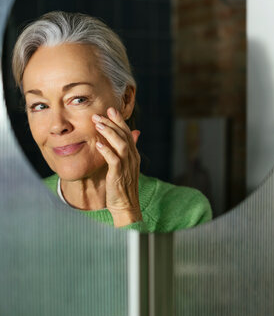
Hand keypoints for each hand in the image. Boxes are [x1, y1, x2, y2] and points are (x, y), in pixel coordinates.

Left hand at [92, 107, 141, 226]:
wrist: (126, 205)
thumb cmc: (122, 186)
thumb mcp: (125, 166)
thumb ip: (126, 150)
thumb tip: (132, 135)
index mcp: (134, 155)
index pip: (128, 133)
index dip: (119, 121)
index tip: (110, 110)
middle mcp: (132, 158)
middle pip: (124, 135)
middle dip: (112, 122)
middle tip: (100, 113)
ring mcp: (127, 166)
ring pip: (120, 144)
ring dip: (109, 132)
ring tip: (97, 123)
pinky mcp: (119, 174)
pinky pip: (114, 159)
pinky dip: (106, 150)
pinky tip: (98, 143)